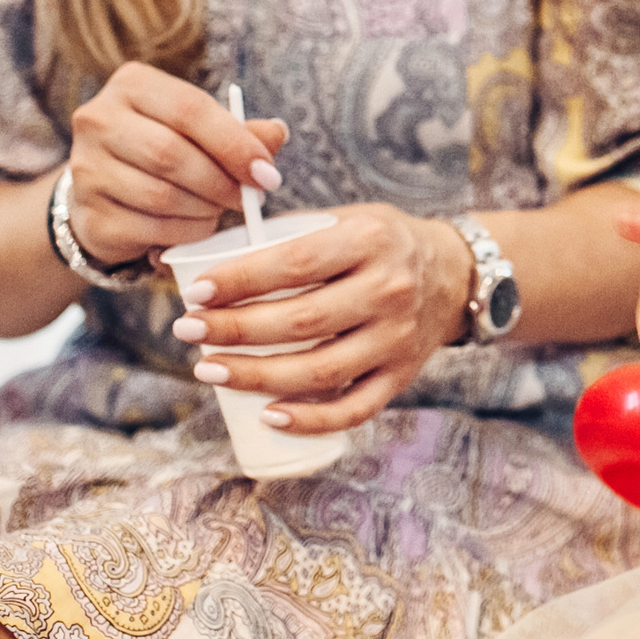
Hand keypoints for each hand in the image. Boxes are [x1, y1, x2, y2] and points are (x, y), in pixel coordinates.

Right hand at [66, 64, 287, 267]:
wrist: (108, 191)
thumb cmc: (165, 148)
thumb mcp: (201, 129)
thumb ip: (239, 131)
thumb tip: (277, 134)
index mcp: (132, 85)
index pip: (189, 109)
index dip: (234, 143)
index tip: (267, 173)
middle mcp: (98, 120)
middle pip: (171, 154)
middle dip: (221, 181)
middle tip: (249, 198)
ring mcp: (86, 169)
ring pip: (160, 195)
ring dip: (205, 209)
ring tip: (221, 208)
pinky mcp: (89, 215)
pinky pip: (149, 229)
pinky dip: (185, 232)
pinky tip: (197, 225)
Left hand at [167, 204, 473, 433]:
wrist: (453, 274)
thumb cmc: (381, 243)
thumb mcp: (348, 218)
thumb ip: (291, 232)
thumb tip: (209, 253)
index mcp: (371, 241)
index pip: (296, 264)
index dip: (241, 281)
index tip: (196, 292)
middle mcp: (389, 290)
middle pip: (300, 321)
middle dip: (233, 329)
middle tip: (185, 330)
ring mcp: (396, 338)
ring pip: (319, 370)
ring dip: (255, 376)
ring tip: (207, 369)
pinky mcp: (401, 375)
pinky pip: (353, 409)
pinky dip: (309, 420)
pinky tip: (266, 416)